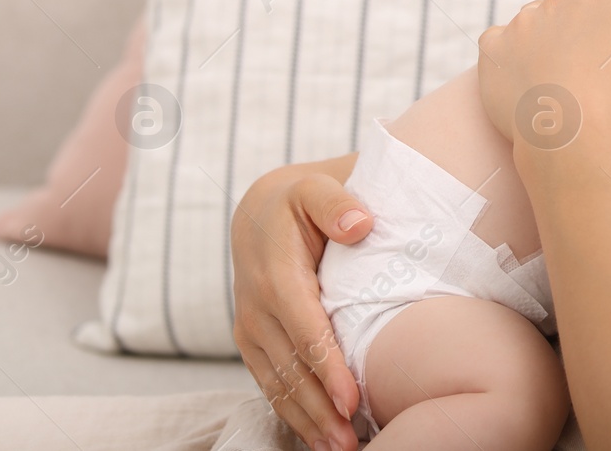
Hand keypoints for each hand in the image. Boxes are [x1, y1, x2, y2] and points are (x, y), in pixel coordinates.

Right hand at [231, 160, 372, 450]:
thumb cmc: (303, 198)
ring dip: (306, 420)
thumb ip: (337, 201)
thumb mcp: (317, 187)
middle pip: (290, 366)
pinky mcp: (251, 340)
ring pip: (277, 383)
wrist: (261, 207)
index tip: (353, 398)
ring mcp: (250, 327)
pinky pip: (269, 382)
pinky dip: (291, 412)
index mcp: (276, 272)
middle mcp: (256, 305)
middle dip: (320, 408)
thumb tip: (360, 223)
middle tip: (351, 441)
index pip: (305, 327)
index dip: (328, 366)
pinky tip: (315, 437)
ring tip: (338, 449)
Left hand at [476, 0, 610, 145]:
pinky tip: (528, 76)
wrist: (573, 131)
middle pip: (577, 2)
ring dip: (551, 37)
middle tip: (599, 66)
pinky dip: (512, 54)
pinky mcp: (494, 50)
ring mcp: (522, 23)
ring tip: (565, 77)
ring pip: (539, 20)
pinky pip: (500, 41)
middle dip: (587, 24)